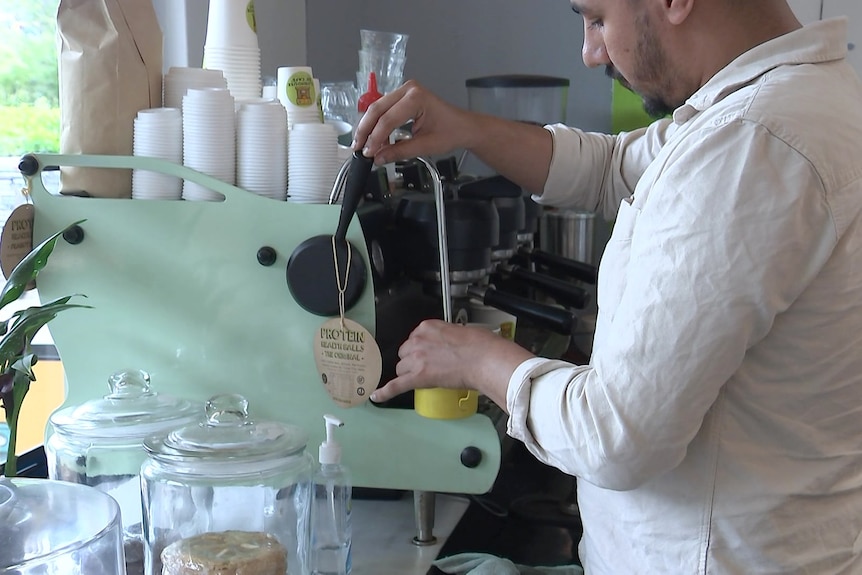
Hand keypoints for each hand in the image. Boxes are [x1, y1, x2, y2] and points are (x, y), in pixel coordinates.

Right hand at [352, 80, 476, 164]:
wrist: (463, 127)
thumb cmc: (451, 132)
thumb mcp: (425, 146)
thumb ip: (399, 152)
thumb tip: (378, 158)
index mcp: (416, 98)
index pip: (387, 120)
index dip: (375, 138)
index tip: (368, 153)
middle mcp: (408, 89)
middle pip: (377, 109)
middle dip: (365, 130)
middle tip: (358, 148)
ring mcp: (405, 91)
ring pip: (377, 109)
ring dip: (369, 128)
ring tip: (365, 146)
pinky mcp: (402, 98)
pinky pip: (384, 110)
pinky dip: (377, 125)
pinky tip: (375, 140)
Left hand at [370, 319, 534, 410]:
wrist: (484, 360)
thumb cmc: (480, 346)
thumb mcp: (459, 331)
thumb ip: (445, 337)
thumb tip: (446, 345)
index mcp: (427, 327)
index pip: (414, 339)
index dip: (421, 349)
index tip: (430, 353)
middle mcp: (418, 340)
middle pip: (404, 354)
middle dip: (413, 361)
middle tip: (431, 366)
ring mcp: (416, 359)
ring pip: (401, 369)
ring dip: (410, 374)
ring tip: (428, 378)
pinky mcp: (418, 377)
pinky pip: (396, 385)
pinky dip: (385, 392)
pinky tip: (376, 396)